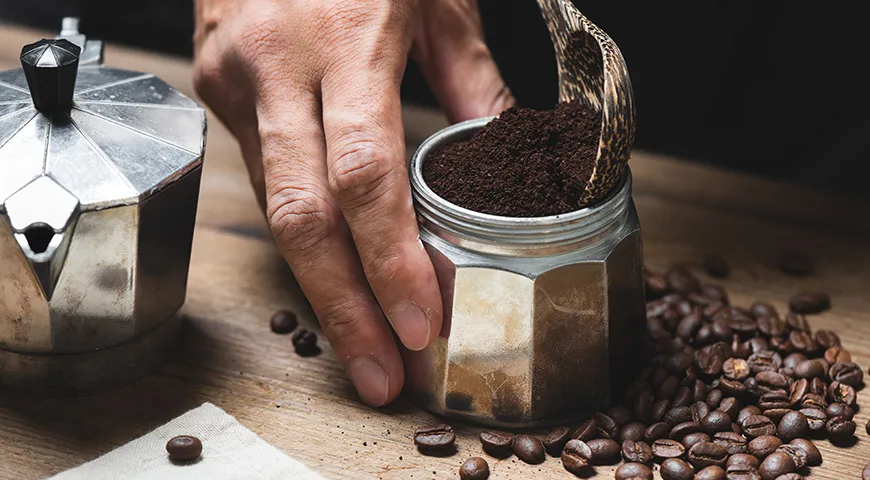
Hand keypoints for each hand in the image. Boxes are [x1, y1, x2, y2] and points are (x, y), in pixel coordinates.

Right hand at [193, 0, 512, 405]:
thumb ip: (471, 78)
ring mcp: (235, 79)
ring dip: (320, 285)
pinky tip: (332, 266)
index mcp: (348, 39)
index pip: (366, 175)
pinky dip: (302, 230)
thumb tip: (511, 150)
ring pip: (274, 208)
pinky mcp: (214, 87)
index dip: (390, 260)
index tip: (418, 322)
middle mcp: (278, 67)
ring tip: (362, 342)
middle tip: (380, 374)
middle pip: (301, 217)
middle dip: (342, 308)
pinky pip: (263, 173)